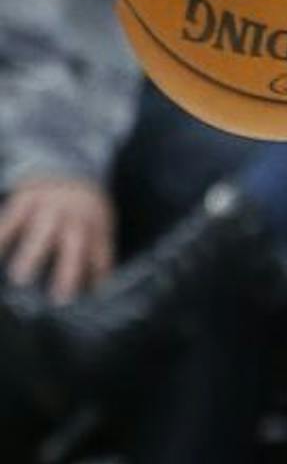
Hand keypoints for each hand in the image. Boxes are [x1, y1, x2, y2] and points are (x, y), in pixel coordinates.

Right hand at [0, 177, 116, 303]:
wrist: (68, 165)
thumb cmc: (84, 207)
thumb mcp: (100, 222)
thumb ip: (96, 250)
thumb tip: (93, 289)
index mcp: (97, 224)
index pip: (101, 252)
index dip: (98, 275)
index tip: (92, 298)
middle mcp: (75, 216)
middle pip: (75, 242)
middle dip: (68, 269)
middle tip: (58, 298)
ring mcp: (50, 206)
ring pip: (42, 230)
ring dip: (31, 254)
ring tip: (19, 278)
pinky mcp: (26, 199)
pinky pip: (10, 219)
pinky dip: (1, 236)